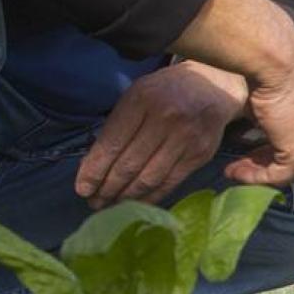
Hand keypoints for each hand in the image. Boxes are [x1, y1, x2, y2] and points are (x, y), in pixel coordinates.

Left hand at [76, 62, 248, 207]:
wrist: (212, 87)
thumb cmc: (164, 93)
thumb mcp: (136, 97)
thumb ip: (117, 127)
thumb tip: (92, 167)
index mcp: (141, 99)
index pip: (112, 143)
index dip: (95, 170)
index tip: (82, 189)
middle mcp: (165, 118)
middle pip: (129, 164)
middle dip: (107, 188)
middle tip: (94, 202)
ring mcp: (186, 137)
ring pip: (149, 177)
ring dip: (126, 197)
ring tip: (111, 206)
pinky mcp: (200, 154)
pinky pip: (170, 182)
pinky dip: (150, 197)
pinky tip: (136, 203)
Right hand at [166, 0, 293, 192]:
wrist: (272, 58)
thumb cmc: (268, 67)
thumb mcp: (272, 97)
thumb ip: (270, 116)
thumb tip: (256, 125)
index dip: (270, 151)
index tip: (247, 154)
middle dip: (263, 164)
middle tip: (238, 167)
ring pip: (287, 170)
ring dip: (256, 173)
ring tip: (232, 171)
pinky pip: (278, 175)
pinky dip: (255, 178)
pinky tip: (234, 171)